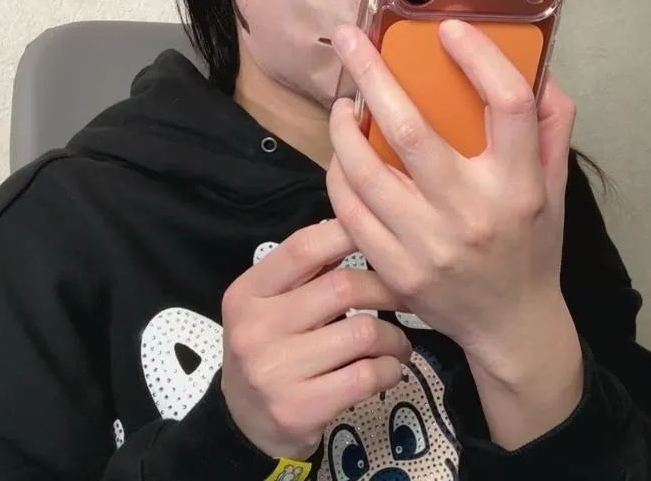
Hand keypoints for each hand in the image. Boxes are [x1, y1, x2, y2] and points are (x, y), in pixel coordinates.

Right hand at [219, 220, 411, 459]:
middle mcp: (255, 329)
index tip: (380, 237)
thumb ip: (306, 272)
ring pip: (363, 332)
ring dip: (394, 337)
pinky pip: (367, 375)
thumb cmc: (270, 350)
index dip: (348, 233)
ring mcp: (275, 372)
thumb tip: (357, 227)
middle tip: (405, 298)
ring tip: (397, 343)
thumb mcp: (270, 306)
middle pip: (343, 287)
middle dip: (387, 289)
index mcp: (248, 293)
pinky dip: (390, 369)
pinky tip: (388, 369)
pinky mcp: (299, 408)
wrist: (245, 422)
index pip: (303, 248)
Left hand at [326, 20, 580, 390]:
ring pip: (365, 171)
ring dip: (343, 126)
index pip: (508, 105)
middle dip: (373, 75)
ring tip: (343, 100)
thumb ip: (550, 125)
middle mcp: (474, 214)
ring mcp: (428, 246)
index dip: (479, 57)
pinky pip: (349, 210)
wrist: (511, 326)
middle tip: (350, 38)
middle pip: (412, 132)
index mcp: (520, 186)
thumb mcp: (555, 185)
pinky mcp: (395, 269)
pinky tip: (342, 153)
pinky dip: (338, 173)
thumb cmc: (532, 245)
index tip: (448, 29)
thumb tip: (537, 65)